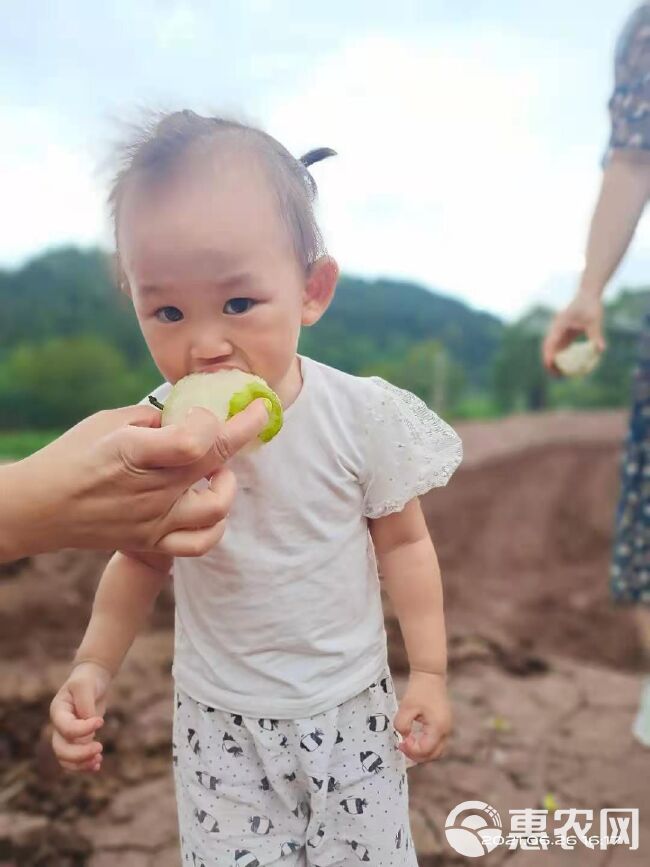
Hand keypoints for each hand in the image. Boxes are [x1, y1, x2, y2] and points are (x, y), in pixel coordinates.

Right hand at [2, 398, 269, 560]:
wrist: (41, 507)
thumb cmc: (75, 455)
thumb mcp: (110, 421)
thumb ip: (156, 418)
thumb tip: (192, 415)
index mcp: (134, 451)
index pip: (196, 439)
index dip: (218, 419)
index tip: (221, 407)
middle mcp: (150, 489)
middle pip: (214, 462)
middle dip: (245, 430)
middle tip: (254, 415)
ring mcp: (154, 520)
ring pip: (216, 507)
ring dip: (227, 482)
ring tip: (216, 469)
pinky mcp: (153, 542)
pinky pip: (201, 543)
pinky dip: (216, 524)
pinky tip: (209, 503)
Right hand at [50, 662, 111, 772]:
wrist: (93, 679)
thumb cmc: (88, 680)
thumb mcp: (86, 685)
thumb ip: (85, 705)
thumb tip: (89, 726)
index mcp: (58, 711)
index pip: (66, 728)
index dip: (83, 730)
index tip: (101, 721)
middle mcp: (59, 725)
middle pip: (61, 748)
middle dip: (80, 753)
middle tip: (100, 748)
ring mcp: (66, 734)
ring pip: (65, 758)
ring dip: (81, 764)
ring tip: (98, 760)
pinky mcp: (77, 739)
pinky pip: (74, 759)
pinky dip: (84, 765)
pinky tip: (97, 765)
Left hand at [393, 670, 451, 763]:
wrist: (430, 675)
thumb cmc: (418, 690)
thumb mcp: (405, 707)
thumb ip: (402, 725)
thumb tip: (404, 737)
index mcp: (438, 727)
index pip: (426, 750)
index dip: (411, 750)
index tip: (401, 742)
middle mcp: (446, 730)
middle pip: (434, 755)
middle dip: (417, 755)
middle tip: (402, 747)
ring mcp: (447, 728)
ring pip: (437, 750)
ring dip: (422, 751)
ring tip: (407, 744)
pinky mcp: (444, 724)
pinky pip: (437, 742)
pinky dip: (426, 745)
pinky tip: (414, 738)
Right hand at [542, 290, 605, 373]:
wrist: (588, 295)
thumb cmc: (590, 305)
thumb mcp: (594, 320)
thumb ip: (596, 335)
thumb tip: (600, 349)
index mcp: (559, 325)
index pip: (551, 342)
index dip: (548, 354)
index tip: (550, 365)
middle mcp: (556, 329)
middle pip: (548, 348)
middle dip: (549, 363)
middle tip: (555, 376)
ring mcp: (559, 332)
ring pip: (552, 349)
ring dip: (554, 362)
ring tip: (559, 375)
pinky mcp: (564, 333)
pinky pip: (560, 348)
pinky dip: (562, 358)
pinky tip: (567, 367)